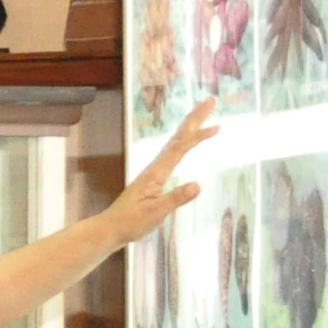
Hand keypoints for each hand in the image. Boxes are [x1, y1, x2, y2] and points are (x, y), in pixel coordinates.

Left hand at [99, 97, 216, 246]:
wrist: (111, 228)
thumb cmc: (131, 222)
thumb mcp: (155, 213)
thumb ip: (175, 199)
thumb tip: (198, 185)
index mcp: (156, 173)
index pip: (180, 149)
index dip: (198, 137)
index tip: (217, 127)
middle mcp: (155, 167)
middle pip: (178, 138)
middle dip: (195, 118)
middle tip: (211, 100)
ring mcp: (154, 171)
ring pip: (175, 143)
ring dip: (189, 126)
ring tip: (203, 112)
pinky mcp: (154, 178)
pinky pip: (172, 153)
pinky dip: (183, 141)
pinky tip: (186, 140)